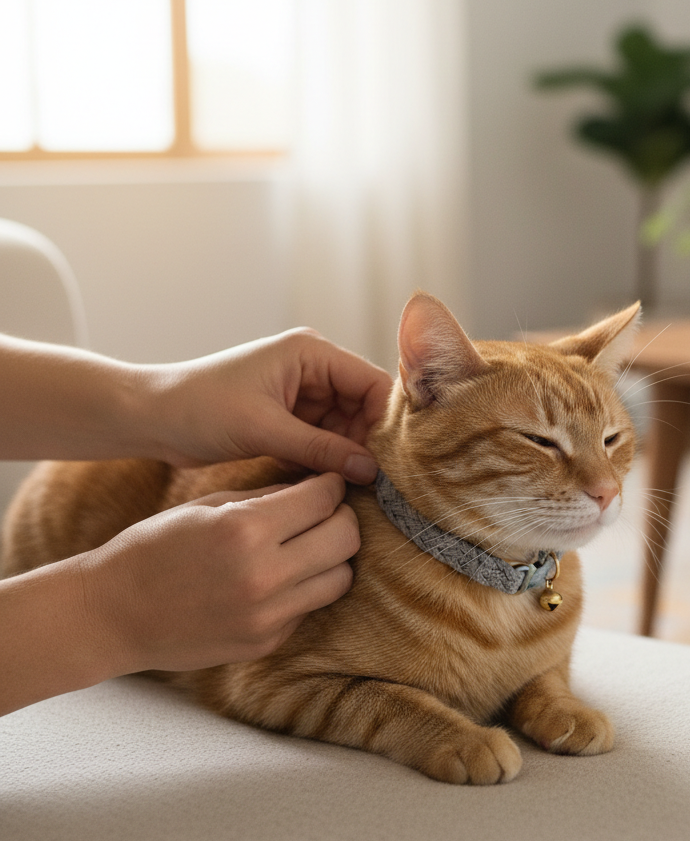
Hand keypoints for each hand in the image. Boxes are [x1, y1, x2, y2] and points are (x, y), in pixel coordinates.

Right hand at [82, 473, 357, 673]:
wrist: (112, 614)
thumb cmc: (156, 548)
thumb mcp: (209, 506)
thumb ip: (269, 497)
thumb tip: (318, 487)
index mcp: (245, 530)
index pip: (324, 500)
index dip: (332, 485)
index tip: (329, 483)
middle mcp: (264, 575)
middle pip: (346, 538)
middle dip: (342, 517)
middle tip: (327, 512)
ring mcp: (267, 616)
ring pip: (341, 578)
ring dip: (332, 557)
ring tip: (308, 546)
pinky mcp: (267, 642)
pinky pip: (310, 608)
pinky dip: (305, 589)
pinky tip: (280, 579)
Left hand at [144, 329, 392, 483]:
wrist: (150, 418)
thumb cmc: (199, 409)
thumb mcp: (265, 429)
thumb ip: (321, 449)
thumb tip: (370, 471)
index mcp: (311, 352)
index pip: (371, 382)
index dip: (384, 420)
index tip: (388, 460)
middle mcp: (312, 368)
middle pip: (363, 407)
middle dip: (366, 443)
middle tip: (370, 482)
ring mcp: (301, 394)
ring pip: (346, 428)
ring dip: (346, 456)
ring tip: (348, 487)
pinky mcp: (289, 418)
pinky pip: (324, 440)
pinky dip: (326, 461)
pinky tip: (326, 483)